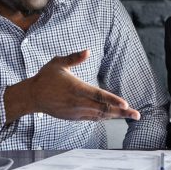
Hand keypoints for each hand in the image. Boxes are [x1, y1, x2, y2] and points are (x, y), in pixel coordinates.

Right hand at [4, 49, 139, 122]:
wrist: (32, 96)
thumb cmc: (46, 77)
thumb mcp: (58, 63)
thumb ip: (74, 58)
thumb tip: (88, 51)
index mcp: (76, 88)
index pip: (98, 95)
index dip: (113, 100)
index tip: (126, 103)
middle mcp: (78, 102)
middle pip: (103, 109)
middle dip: (122, 112)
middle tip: (137, 114)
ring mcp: (76, 112)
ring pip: (100, 116)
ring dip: (116, 116)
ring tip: (130, 116)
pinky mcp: (74, 117)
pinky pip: (93, 118)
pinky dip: (105, 118)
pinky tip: (114, 116)